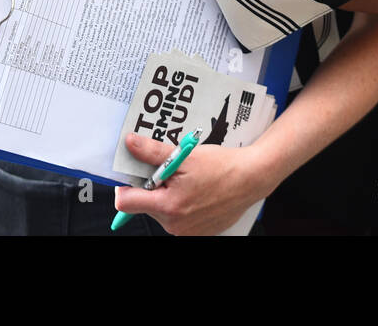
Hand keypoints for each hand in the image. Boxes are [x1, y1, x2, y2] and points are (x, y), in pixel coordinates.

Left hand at [112, 134, 271, 235]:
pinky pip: (178, 219)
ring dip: (168, 195)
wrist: (252, 179)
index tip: (133, 174)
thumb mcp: (185, 155)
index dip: (125, 186)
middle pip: (145, 205)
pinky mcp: (198, 233)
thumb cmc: (222, 167)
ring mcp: (187, 232)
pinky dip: (182, 204)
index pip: (126, 202)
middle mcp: (174, 225)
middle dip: (153, 187)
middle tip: (172, 170)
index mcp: (168, 206)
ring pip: (162, 211)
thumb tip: (130, 143)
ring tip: (188, 179)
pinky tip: (197, 191)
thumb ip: (153, 152)